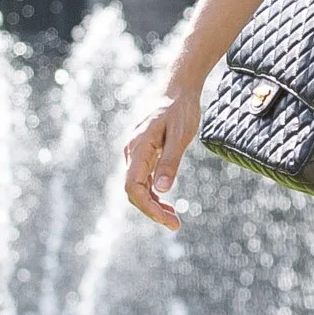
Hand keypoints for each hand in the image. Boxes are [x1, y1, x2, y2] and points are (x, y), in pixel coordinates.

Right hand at [121, 86, 202, 231]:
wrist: (177, 90)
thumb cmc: (181, 110)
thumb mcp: (181, 135)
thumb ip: (171, 161)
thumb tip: (162, 190)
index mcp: (138, 148)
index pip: (133, 187)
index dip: (147, 207)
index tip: (167, 219)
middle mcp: (132, 153)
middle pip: (134, 191)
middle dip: (152, 210)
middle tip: (175, 224)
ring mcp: (136, 154)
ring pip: (138, 187)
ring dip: (153, 205)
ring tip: (174, 219)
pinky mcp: (144, 155)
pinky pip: (144, 180)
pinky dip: (154, 194)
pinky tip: (166, 203)